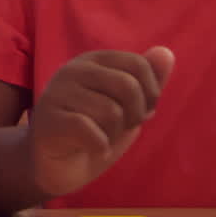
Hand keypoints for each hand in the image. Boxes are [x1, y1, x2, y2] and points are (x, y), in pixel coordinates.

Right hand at [27, 46, 173, 196]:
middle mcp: (73, 70)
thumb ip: (147, 81)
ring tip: (101, 138)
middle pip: (127, 86)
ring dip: (114, 134)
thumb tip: (166, 52)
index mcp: (93, 61)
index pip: (138, 64)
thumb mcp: (128, 106)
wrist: (55, 164)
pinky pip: (92, 131)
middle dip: (134, 115)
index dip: (150, 93)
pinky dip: (101, 147)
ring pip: (111, 112)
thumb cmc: (95, 131)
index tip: (138, 111)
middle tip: (118, 128)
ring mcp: (57, 93)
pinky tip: (92, 149)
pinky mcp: (49, 120)